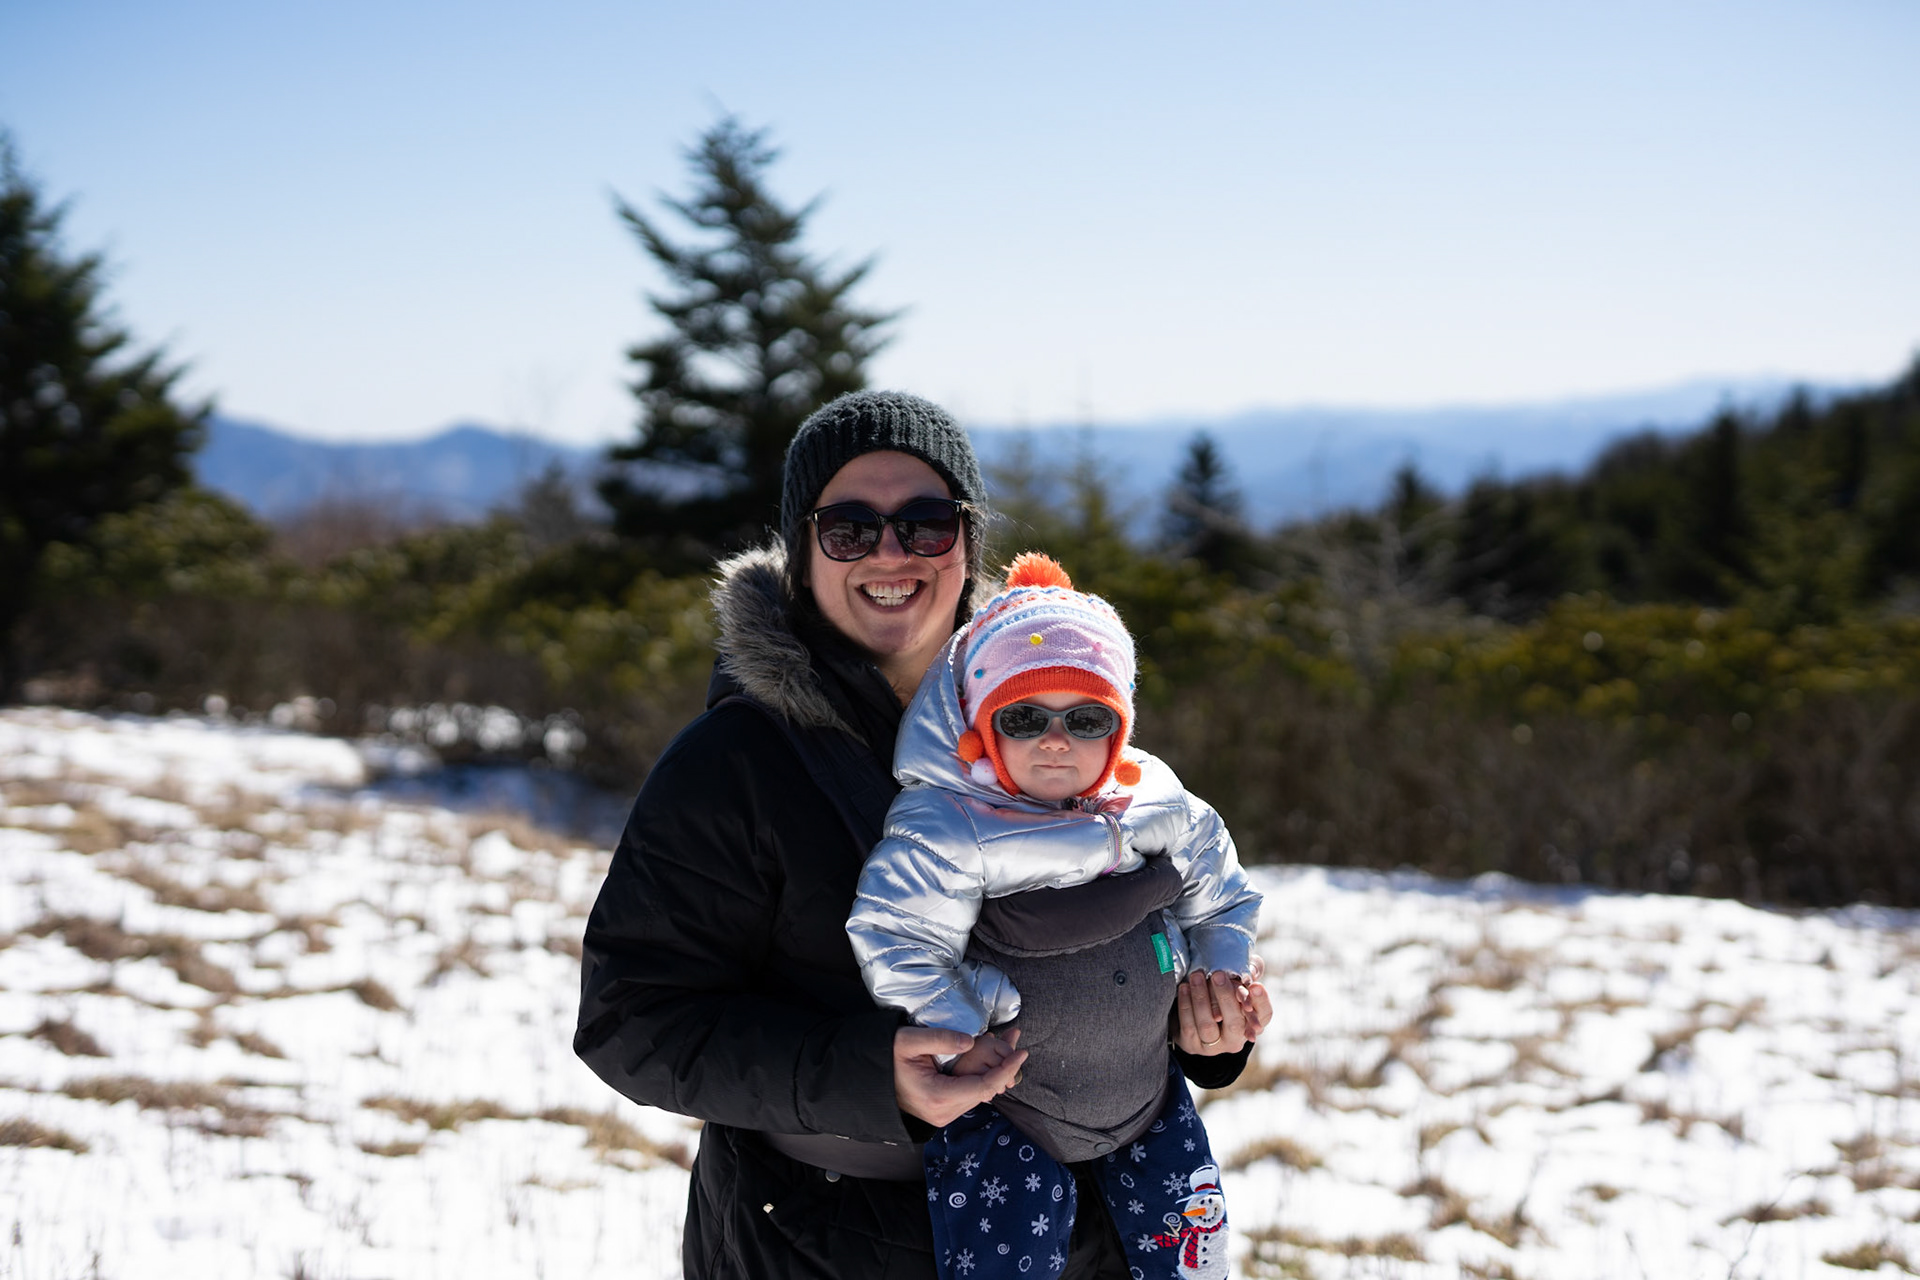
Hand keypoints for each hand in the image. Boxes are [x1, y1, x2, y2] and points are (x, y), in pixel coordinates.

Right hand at [894, 1026, 1027, 1127]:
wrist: (869, 1080)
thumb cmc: (886, 1057)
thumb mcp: (909, 1040)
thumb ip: (941, 1038)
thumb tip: (971, 1042)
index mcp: (938, 1097)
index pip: (984, 1086)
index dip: (1006, 1069)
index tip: (1022, 1052)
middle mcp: (944, 1113)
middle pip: (986, 1091)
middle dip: (1004, 1066)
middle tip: (1015, 1039)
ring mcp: (943, 1116)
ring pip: (980, 1094)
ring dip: (995, 1071)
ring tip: (1005, 1043)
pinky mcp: (943, 1112)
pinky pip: (970, 1095)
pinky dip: (982, 1076)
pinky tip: (986, 1058)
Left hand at [1172, 968, 1267, 1055]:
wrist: (1193, 1013)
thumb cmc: (1221, 989)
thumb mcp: (1237, 979)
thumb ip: (1250, 969)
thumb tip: (1252, 971)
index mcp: (1253, 1023)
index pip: (1264, 1014)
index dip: (1261, 1001)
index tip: (1255, 986)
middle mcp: (1236, 1039)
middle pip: (1235, 1023)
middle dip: (1225, 997)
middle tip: (1218, 974)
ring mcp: (1214, 1046)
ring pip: (1208, 1025)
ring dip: (1201, 998)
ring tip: (1196, 976)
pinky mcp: (1192, 1046)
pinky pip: (1188, 1026)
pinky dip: (1186, 1005)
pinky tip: (1184, 987)